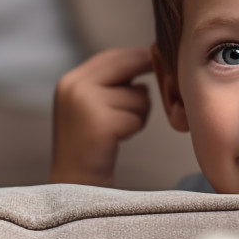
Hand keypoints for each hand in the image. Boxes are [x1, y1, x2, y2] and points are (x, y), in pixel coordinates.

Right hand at [50, 46, 153, 186]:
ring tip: (119, 129)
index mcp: (71, 81)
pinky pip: (137, 116)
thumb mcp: (94, 105)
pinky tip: (117, 140)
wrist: (75, 183)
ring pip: (139, 94)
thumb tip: (150, 55)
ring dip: (139, 112)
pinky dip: (135, 127)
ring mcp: (85, 103)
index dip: (137, 56)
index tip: (158, 55)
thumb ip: (113, 82)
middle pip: (126, 65)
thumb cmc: (93, 144)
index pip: (111, 56)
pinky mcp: (100, 122)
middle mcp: (74, 86)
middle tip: (167, 75)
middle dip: (147, 70)